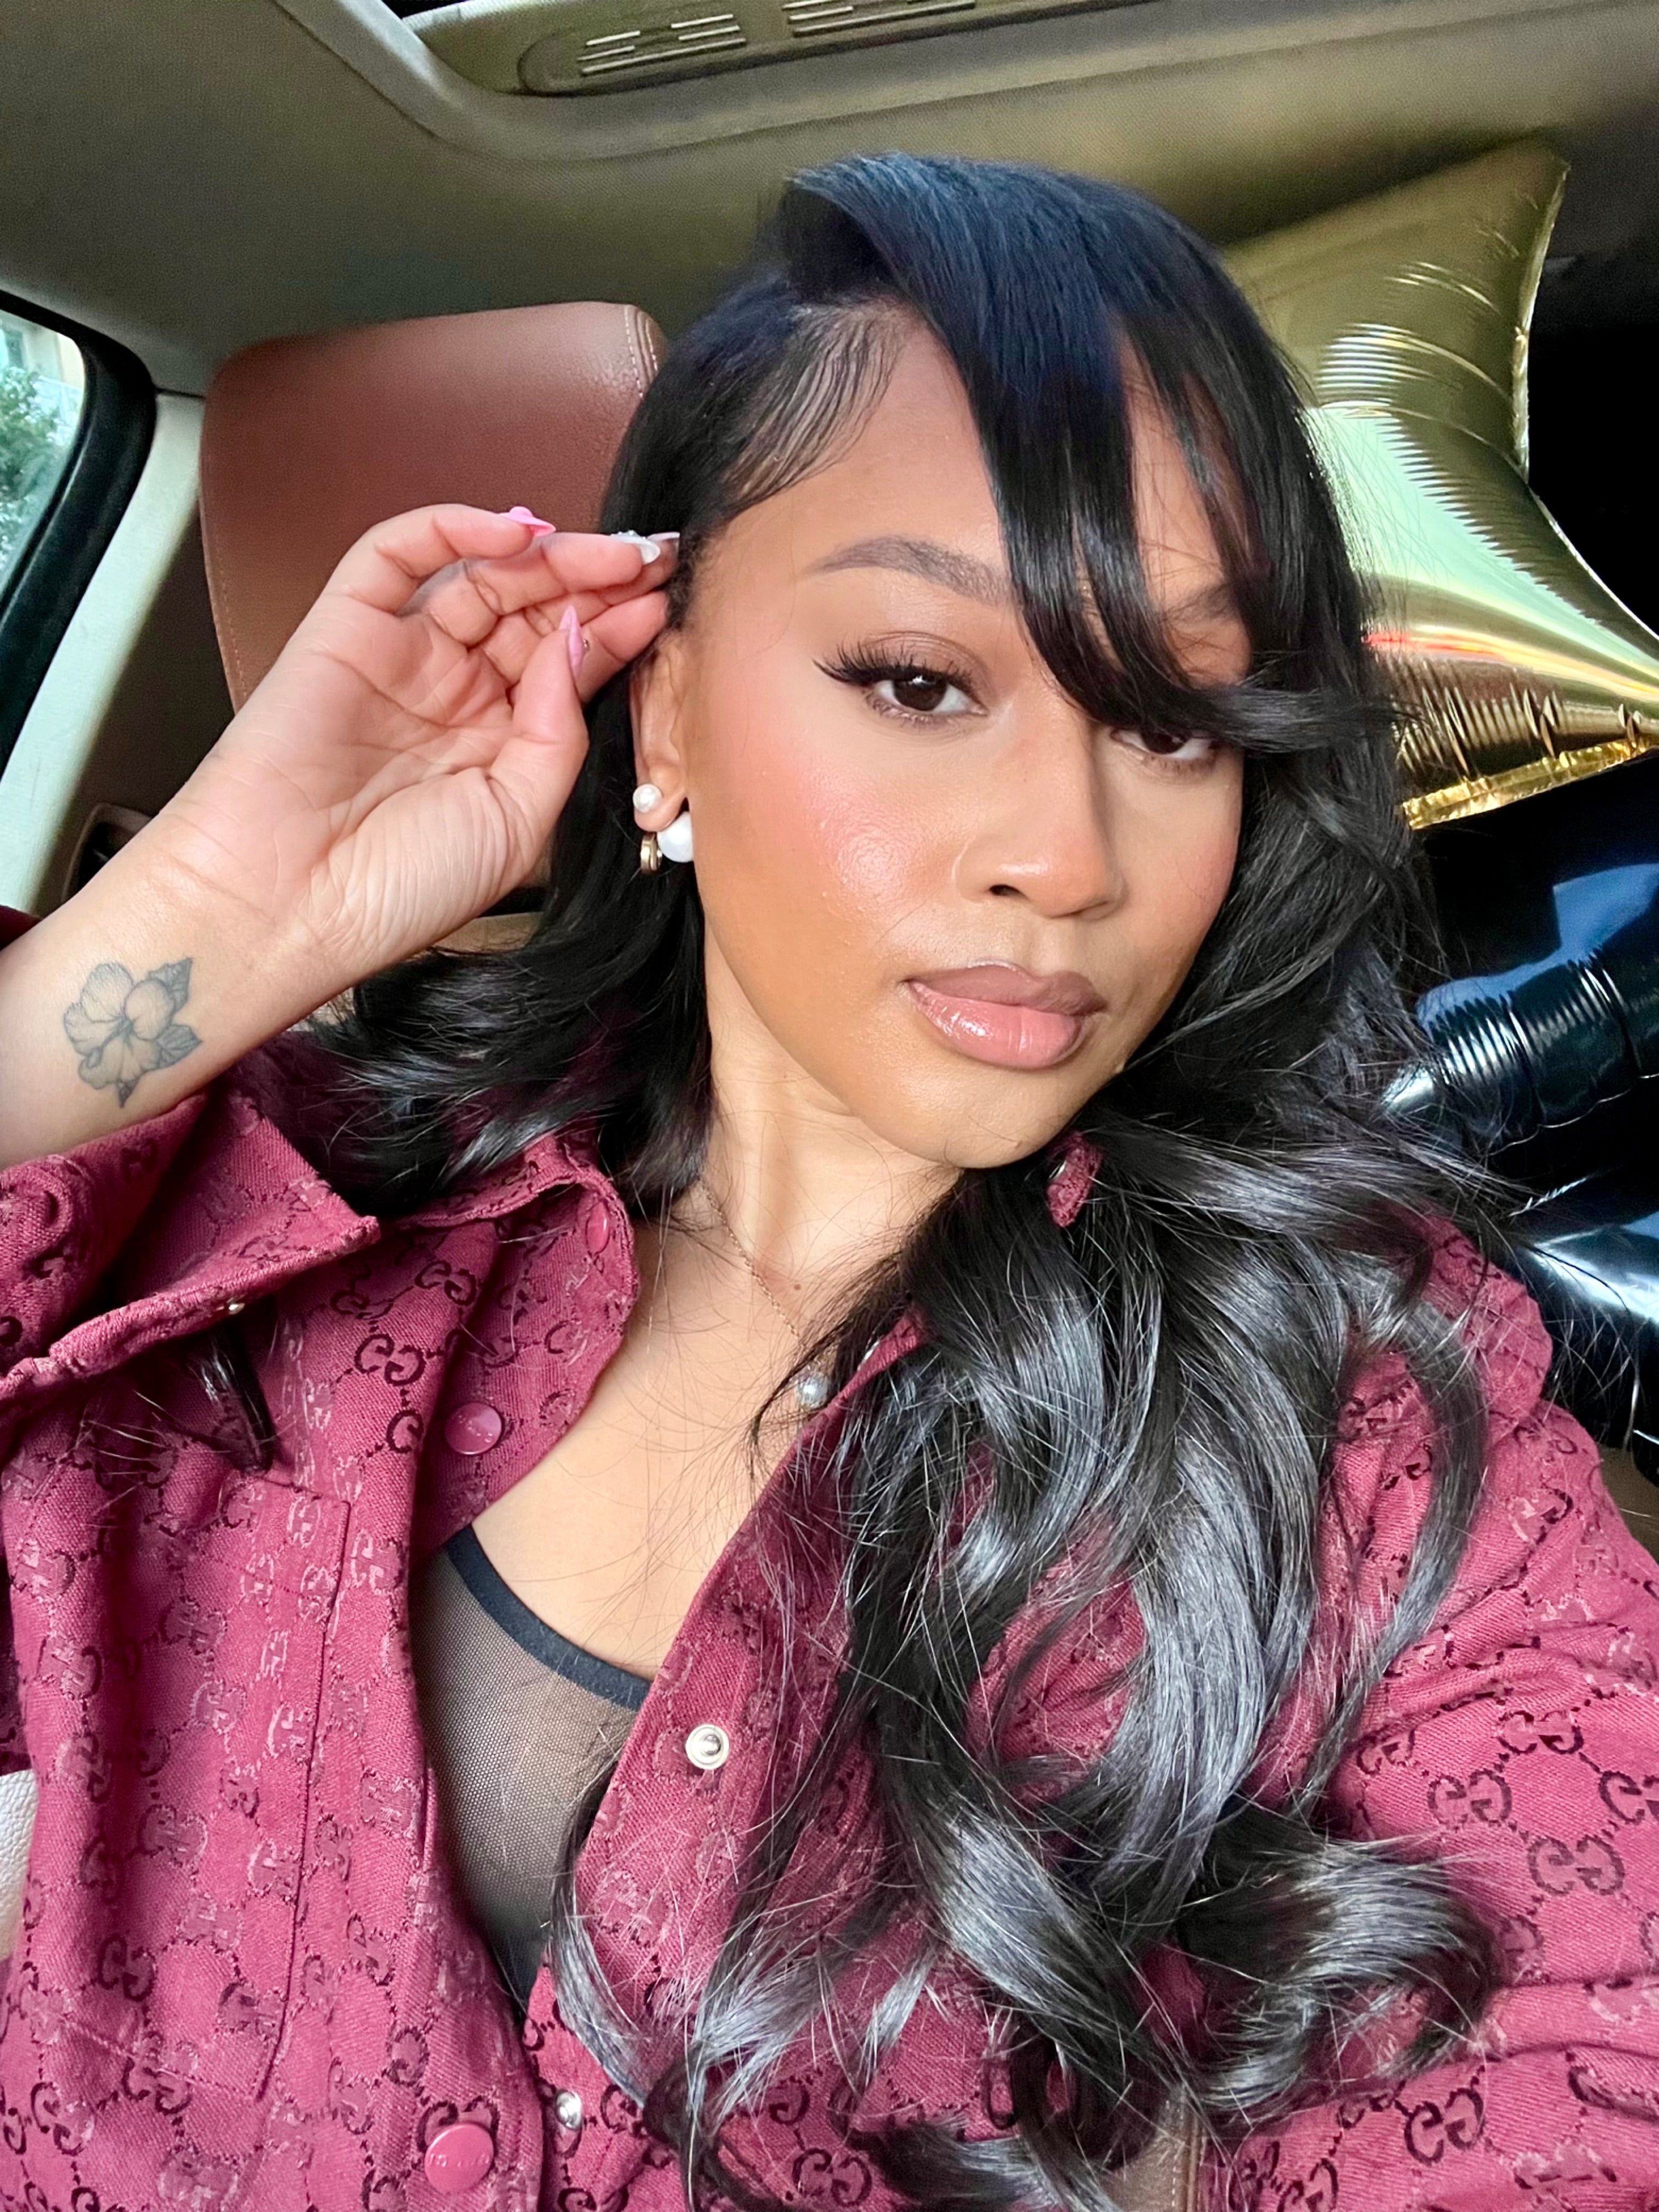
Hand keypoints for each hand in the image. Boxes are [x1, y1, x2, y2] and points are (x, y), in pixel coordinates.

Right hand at [142, 504, 672, 992]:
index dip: (622, 628)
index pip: (572, 664)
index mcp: (501, 745)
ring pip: (484, 577)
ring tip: (611, 551)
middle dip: (599, 581)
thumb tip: (577, 637)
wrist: (289, 906)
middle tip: (655, 559)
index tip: (671, 600)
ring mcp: (403, 656)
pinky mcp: (345, 627)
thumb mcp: (520, 820)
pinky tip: (520, 534)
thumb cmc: (400, 888)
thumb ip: (559, 731)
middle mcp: (455, 694)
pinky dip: (454, 529)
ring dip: (550, 555)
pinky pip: (397, 555)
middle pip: (537, 611)